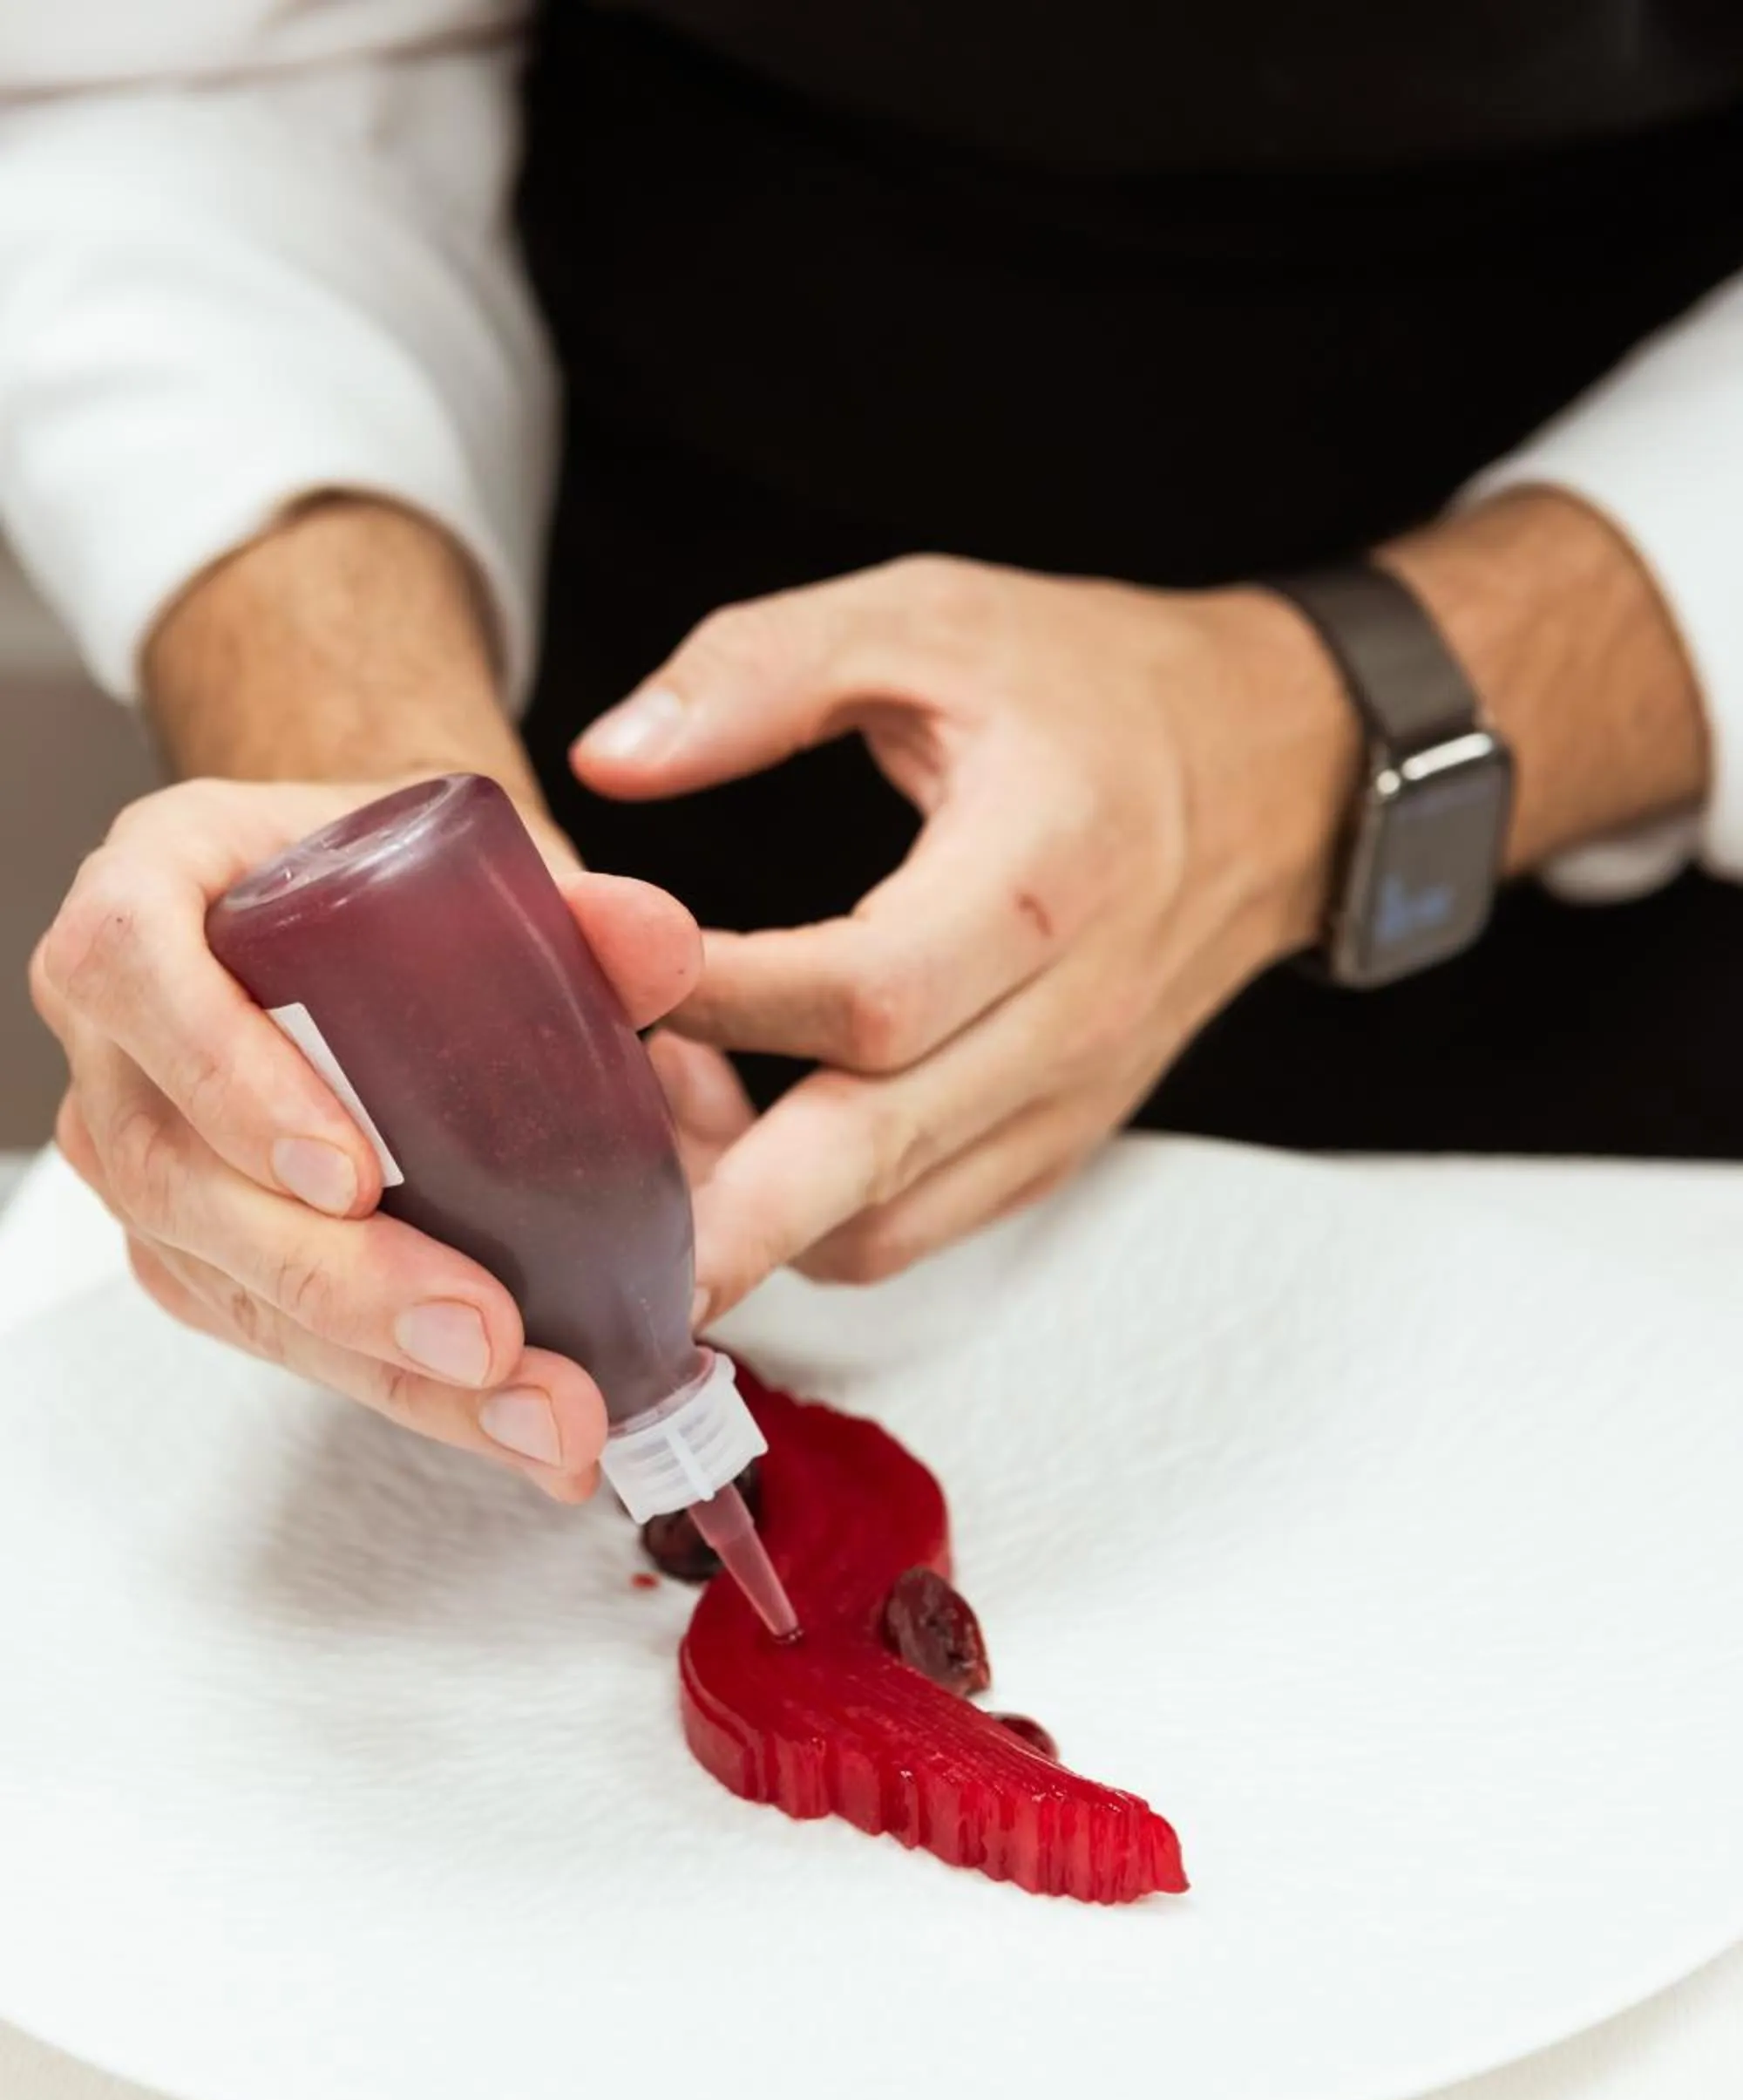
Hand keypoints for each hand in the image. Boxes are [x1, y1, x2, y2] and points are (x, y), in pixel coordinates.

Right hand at [30, 776, 699, 1499]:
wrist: (337, 935)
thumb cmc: (373, 892)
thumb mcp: (461, 871)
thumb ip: (569, 905)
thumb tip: (659, 941)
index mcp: (152, 902)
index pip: (140, 968)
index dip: (230, 1075)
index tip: (349, 1172)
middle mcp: (120, 1041)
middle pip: (183, 1178)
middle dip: (343, 1279)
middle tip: (483, 1333)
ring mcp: (145, 1159)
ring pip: (230, 1284)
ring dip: (390, 1364)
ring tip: (537, 1408)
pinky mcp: (194, 1252)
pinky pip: (276, 1335)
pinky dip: (402, 1386)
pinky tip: (506, 1419)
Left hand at [574, 556, 1356, 1312]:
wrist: (1274, 766)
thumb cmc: (1095, 687)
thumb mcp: (927, 618)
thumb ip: (760, 672)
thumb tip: (611, 759)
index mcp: (1046, 871)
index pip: (870, 985)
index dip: (723, 994)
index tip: (603, 972)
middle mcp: (1071, 1012)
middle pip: (883, 1152)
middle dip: (738, 1212)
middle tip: (616, 1251)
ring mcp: (1069, 1097)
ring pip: (893, 1220)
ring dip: (763, 1215)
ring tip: (657, 1151)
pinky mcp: (1056, 1143)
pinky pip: (924, 1224)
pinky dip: (822, 1216)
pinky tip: (749, 1145)